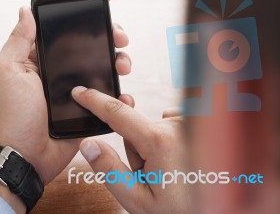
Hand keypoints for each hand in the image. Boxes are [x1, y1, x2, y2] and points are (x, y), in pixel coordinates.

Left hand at [0, 0, 131, 185]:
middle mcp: (60, 74)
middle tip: (120, 37)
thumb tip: (25, 11)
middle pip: (90, 48)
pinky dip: (119, 95)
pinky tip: (124, 94)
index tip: (105, 1)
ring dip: (118, 62)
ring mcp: (76, 93)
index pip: (66, 32)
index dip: (85, 16)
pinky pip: (108, 99)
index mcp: (41, 60)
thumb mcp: (8, 71)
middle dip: (109, 37)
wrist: (22, 156)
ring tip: (123, 65)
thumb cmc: (10, 115)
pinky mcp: (87, 112)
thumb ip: (19, 41)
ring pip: (103, 70)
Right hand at [71, 87, 189, 213]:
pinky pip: (169, 122)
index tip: (79, 92)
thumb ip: (109, 169)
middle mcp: (177, 126)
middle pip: (135, 127)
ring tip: (168, 169)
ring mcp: (190, 125)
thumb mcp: (136, 198)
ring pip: (152, 126)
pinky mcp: (198, 126)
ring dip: (153, 145)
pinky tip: (179, 157)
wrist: (214, 211)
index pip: (117, 113)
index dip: (94, 101)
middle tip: (150, 174)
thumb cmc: (177, 209)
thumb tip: (88, 144)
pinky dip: (168, 137)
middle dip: (136, 148)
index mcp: (159, 141)